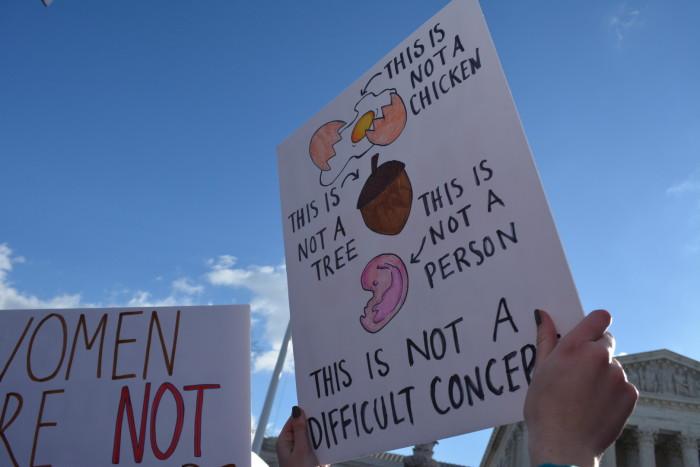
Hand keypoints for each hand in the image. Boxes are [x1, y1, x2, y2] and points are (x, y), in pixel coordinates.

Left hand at [276, 406, 325, 466]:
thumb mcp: (301, 450)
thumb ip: (300, 430)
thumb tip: (297, 410)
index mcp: (285, 441)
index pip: (294, 420)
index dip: (304, 413)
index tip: (317, 406)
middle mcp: (292, 445)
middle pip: (304, 427)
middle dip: (314, 424)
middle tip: (326, 418)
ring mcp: (301, 451)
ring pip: (312, 437)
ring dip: (320, 435)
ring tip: (330, 429)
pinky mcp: (310, 457)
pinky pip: (318, 446)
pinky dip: (324, 444)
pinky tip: (331, 441)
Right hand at [524, 309, 637, 466]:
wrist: (564, 445)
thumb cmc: (544, 408)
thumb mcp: (540, 370)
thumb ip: (546, 339)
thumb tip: (544, 316)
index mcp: (576, 346)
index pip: (599, 318)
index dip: (594, 323)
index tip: (587, 332)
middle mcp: (600, 356)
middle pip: (606, 341)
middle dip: (595, 350)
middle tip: (578, 370)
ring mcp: (618, 376)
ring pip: (614, 365)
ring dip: (603, 373)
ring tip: (584, 394)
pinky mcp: (630, 394)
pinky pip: (623, 385)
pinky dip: (612, 391)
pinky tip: (595, 405)